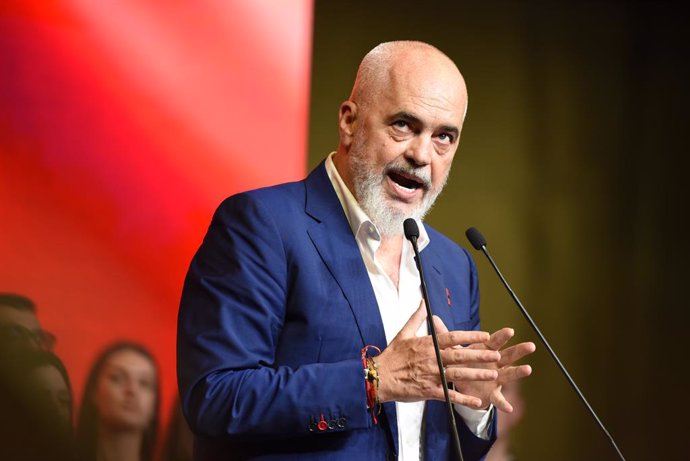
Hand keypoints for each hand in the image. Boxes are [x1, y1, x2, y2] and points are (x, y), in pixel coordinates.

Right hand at [375, 303, 500, 407]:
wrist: (379, 377)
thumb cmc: (392, 355)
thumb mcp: (403, 333)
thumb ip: (416, 318)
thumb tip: (423, 302)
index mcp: (427, 344)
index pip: (452, 337)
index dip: (470, 336)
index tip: (485, 335)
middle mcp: (432, 359)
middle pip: (459, 355)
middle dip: (479, 355)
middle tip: (496, 355)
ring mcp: (431, 375)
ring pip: (458, 374)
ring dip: (476, 375)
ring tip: (493, 374)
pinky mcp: (429, 391)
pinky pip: (449, 395)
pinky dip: (464, 399)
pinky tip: (477, 402)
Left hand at [442, 324, 535, 411]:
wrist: (462, 385)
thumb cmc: (462, 363)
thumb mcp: (454, 350)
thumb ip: (446, 336)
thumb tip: (434, 319)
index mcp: (485, 351)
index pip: (494, 342)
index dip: (502, 336)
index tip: (510, 330)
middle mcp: (494, 364)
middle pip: (508, 355)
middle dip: (519, 350)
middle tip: (531, 346)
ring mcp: (496, 379)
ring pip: (509, 374)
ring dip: (518, 372)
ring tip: (528, 369)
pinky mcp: (492, 394)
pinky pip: (498, 399)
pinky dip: (504, 403)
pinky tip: (509, 408)